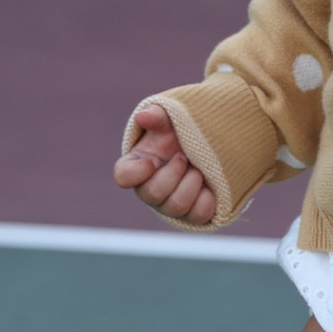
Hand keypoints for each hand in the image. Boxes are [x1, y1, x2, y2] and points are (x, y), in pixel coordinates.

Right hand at [113, 104, 217, 225]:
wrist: (208, 147)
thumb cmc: (180, 134)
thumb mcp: (169, 121)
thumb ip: (157, 116)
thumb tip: (143, 116)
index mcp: (137, 166)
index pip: (123, 177)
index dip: (137, 172)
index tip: (154, 159)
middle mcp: (149, 189)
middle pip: (152, 194)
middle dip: (173, 172)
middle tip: (184, 157)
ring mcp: (170, 205)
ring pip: (176, 206)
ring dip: (191, 183)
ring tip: (198, 169)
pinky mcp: (192, 214)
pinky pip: (199, 215)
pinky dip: (207, 198)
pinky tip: (209, 185)